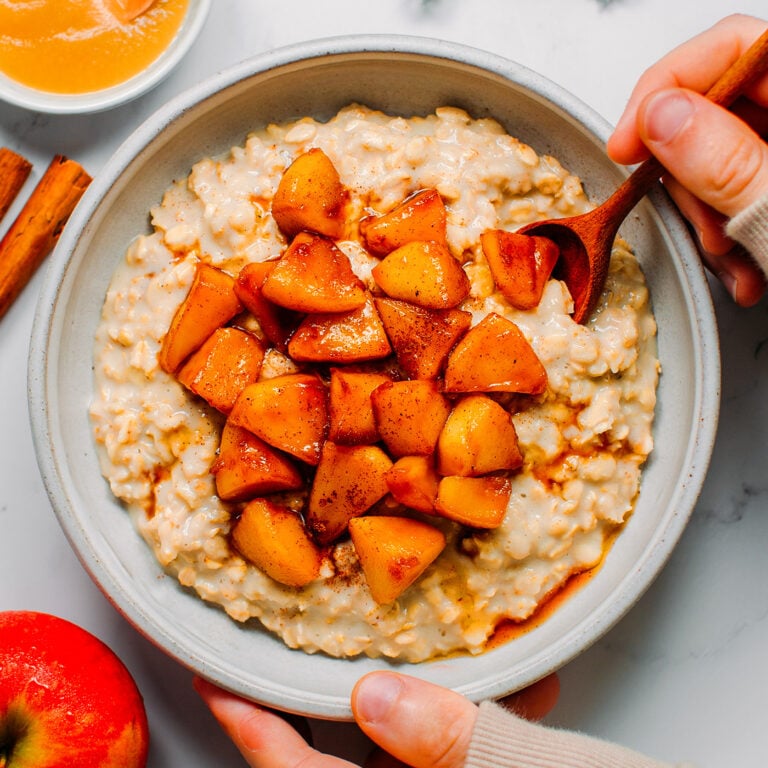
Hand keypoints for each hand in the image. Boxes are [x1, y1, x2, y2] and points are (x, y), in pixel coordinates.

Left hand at [194, 671, 559, 767]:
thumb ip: (453, 742)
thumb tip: (374, 699)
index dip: (250, 728)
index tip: (212, 676)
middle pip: (349, 757)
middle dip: (342, 693)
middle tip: (323, 632)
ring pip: (411, 748)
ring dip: (429, 698)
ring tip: (440, 645)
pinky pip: (463, 753)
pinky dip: (483, 717)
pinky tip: (522, 686)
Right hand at [607, 13, 767, 305]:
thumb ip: (728, 163)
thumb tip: (661, 118)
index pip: (734, 46)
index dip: (666, 87)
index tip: (629, 142)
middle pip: (717, 111)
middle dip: (690, 177)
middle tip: (697, 226)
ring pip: (720, 162)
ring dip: (710, 220)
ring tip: (731, 262)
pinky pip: (739, 197)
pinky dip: (731, 238)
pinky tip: (746, 271)